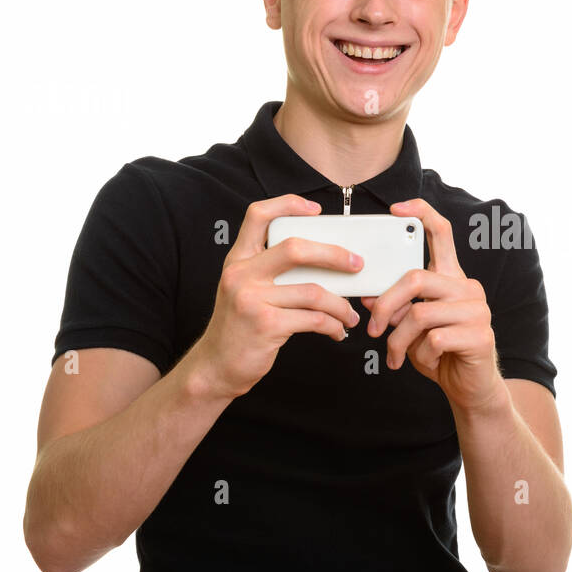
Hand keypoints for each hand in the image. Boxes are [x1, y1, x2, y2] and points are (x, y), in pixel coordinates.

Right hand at [190, 194, 362, 399]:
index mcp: (238, 260)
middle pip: (296, 248)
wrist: (215, 367)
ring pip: (313, 291)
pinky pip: (314, 319)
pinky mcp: (265, 324)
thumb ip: (272, 272)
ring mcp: (251, 299)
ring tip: (349, 314)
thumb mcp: (245, 290)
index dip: (288, 204)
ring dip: (340, 304)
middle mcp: (241, 274)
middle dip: (334, 254)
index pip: (258, 216)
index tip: (316, 210)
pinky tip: (338, 330)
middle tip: (356, 265)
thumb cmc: (240, 327)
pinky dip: (333, 325)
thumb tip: (324, 262)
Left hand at [361, 198, 501, 411]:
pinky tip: (425, 362)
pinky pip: (434, 339)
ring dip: (398, 340)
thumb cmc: (441, 353)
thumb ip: (396, 308)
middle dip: (385, 305)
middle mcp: (467, 287)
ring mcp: (477, 310)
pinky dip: (419, 355)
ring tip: (394, 356)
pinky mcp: (481, 335)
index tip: (395, 209)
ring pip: (420, 313)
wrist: (471, 388)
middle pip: (415, 277)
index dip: (420, 213)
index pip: (441, 233)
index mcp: (451, 278)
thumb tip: (367, 297)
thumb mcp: (411, 328)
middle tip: (373, 329)